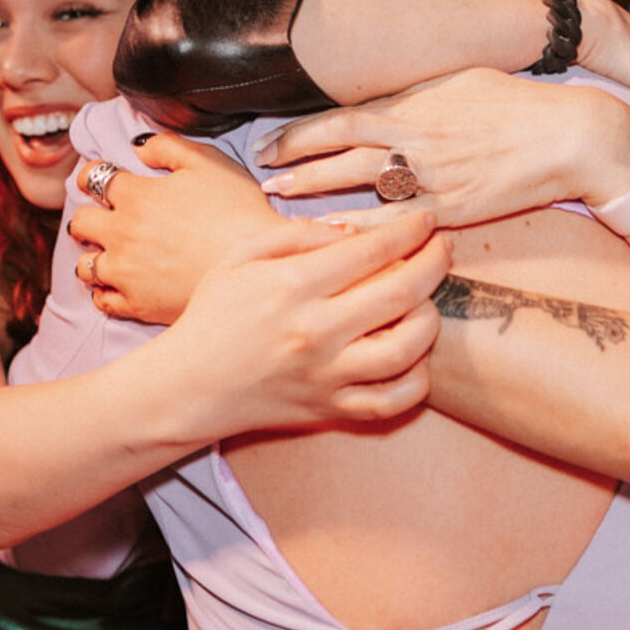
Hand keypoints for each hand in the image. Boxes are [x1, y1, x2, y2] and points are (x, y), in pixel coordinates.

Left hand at [70, 134, 284, 323]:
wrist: (255, 268)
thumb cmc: (238, 212)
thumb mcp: (208, 162)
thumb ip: (168, 146)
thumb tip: (139, 148)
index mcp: (137, 196)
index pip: (93, 178)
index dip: (92, 175)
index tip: (99, 179)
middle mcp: (122, 234)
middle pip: (80, 223)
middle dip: (88, 216)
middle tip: (104, 218)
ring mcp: (126, 272)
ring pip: (85, 265)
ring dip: (94, 255)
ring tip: (112, 254)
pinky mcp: (136, 304)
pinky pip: (102, 300)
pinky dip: (105, 291)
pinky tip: (121, 284)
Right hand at [162, 213, 449, 434]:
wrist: (187, 386)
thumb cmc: (214, 314)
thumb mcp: (241, 256)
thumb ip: (296, 234)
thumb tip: (352, 230)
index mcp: (292, 285)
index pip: (371, 250)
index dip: (408, 230)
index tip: (425, 221)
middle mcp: (315, 330)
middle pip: (401, 293)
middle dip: (434, 263)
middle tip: (442, 249)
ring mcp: (326, 374)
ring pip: (406, 349)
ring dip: (430, 319)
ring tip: (427, 301)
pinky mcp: (330, 408)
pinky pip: (392, 400)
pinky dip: (416, 380)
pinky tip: (415, 357)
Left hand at [253, 67, 629, 227]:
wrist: (566, 134)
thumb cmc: (516, 103)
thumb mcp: (460, 80)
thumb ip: (415, 93)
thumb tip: (382, 99)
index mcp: (413, 104)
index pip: (340, 117)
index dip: (299, 132)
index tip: (269, 142)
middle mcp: (413, 137)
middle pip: (337, 149)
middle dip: (293, 160)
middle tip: (260, 171)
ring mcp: (430, 174)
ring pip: (358, 182)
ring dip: (315, 189)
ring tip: (280, 198)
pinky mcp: (450, 207)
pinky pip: (395, 221)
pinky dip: (360, 226)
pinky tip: (330, 232)